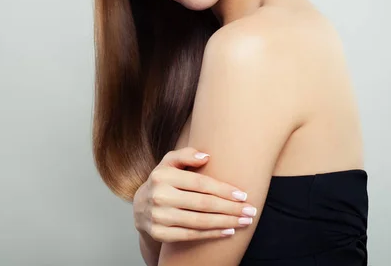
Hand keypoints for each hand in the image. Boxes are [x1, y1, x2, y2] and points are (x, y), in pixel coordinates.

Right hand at [133, 147, 256, 242]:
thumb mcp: (169, 162)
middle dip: (230, 208)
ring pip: (199, 221)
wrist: (140, 208)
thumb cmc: (163, 181)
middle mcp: (159, 196)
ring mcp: (159, 217)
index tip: (242, 195)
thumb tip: (206, 157)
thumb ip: (185, 155)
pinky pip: (191, 235)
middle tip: (250, 210)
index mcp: (163, 175)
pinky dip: (212, 234)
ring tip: (244, 221)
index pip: (199, 183)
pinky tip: (228, 231)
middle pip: (203, 204)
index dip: (223, 189)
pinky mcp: (160, 234)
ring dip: (226, 222)